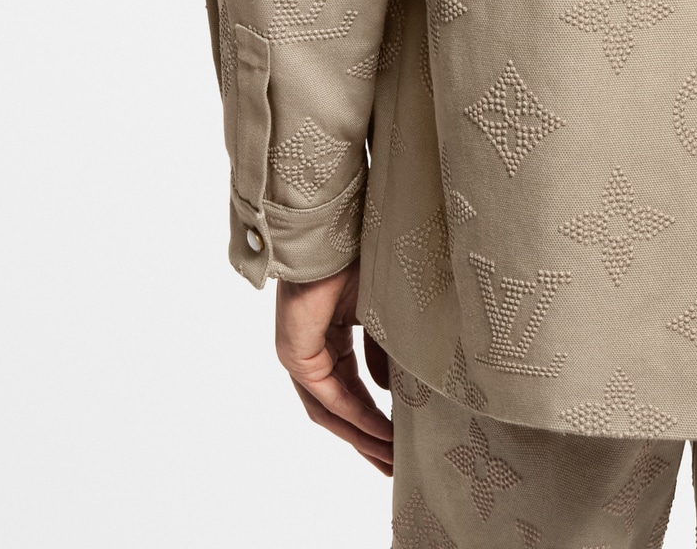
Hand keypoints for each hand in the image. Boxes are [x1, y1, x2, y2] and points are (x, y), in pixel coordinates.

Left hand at [275, 261, 393, 472]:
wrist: (339, 229)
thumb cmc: (361, 256)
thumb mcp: (381, 314)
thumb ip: (382, 354)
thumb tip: (387, 392)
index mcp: (329, 337)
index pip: (351, 390)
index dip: (375, 420)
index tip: (401, 442)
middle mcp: (310, 350)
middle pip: (339, 408)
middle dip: (367, 440)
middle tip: (394, 466)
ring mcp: (299, 354)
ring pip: (330, 410)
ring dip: (361, 436)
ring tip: (390, 458)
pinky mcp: (295, 353)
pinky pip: (326, 397)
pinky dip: (354, 416)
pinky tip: (380, 432)